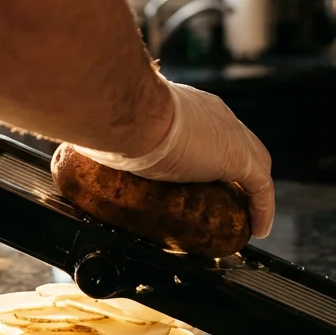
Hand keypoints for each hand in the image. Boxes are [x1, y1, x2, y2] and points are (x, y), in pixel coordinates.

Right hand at [73, 79, 274, 237]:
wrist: (126, 111)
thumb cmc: (112, 116)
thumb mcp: (112, 128)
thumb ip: (101, 135)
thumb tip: (73, 148)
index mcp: (187, 105)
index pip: (209, 129)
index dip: (210, 153)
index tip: (200, 173)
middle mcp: (215, 114)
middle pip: (239, 145)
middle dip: (236, 173)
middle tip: (224, 201)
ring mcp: (229, 134)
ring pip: (254, 164)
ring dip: (249, 192)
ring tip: (241, 218)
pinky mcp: (238, 157)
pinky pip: (260, 188)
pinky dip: (262, 208)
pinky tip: (256, 228)